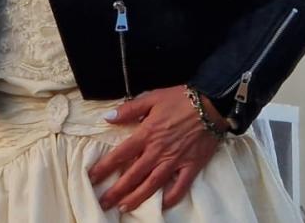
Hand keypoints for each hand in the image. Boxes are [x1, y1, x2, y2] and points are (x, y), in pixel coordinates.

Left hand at [87, 86, 225, 212]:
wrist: (212, 103)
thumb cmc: (181, 98)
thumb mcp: (153, 98)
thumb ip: (129, 109)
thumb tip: (107, 117)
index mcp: (147, 134)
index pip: (120, 154)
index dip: (104, 167)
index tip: (92, 177)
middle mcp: (158, 151)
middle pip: (133, 175)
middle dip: (116, 190)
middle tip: (103, 203)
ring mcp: (175, 161)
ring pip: (152, 185)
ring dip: (137, 198)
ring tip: (124, 207)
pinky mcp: (191, 166)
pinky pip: (180, 187)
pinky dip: (171, 198)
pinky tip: (162, 205)